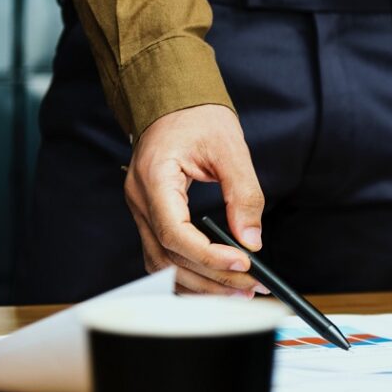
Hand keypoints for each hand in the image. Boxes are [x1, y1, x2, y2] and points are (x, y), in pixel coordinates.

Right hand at [124, 105, 267, 297]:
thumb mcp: (230, 148)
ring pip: (162, 264)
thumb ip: (243, 194)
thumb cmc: (196, 116)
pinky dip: (187, 274)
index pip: (174, 232)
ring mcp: (141, 210)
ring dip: (200, 284)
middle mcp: (140, 200)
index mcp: (154, 177)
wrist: (172, 100)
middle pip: (168, 257)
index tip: (242, 264)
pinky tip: (214, 282)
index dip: (208, 255)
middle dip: (211, 278)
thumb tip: (251, 240)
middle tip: (250, 287)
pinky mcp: (150, 217)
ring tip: (237, 292)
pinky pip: (163, 256)